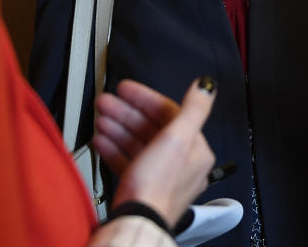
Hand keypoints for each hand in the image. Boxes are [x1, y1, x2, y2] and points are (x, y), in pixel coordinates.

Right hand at [93, 78, 216, 225]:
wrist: (138, 221)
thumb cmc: (159, 186)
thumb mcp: (178, 138)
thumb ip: (194, 108)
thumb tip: (206, 86)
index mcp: (195, 151)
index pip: (170, 114)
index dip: (146, 99)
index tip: (127, 89)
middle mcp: (180, 164)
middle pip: (152, 128)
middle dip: (126, 113)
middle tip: (106, 102)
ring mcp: (159, 176)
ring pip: (138, 143)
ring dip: (118, 128)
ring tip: (101, 119)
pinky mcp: (141, 187)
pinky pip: (128, 162)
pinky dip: (114, 149)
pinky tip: (101, 141)